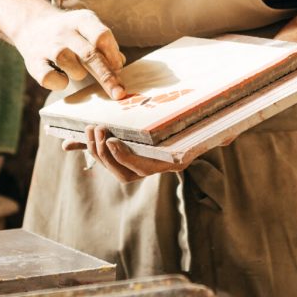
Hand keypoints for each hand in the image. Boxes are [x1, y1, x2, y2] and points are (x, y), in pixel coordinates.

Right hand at [12, 6, 125, 98]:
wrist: (32, 24)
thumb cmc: (70, 32)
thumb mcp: (88, 28)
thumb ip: (105, 45)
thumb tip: (119, 65)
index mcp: (82, 20)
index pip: (101, 36)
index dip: (112, 55)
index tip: (119, 69)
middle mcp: (64, 31)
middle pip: (89, 54)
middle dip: (106, 76)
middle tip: (118, 93)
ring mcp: (47, 46)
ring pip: (68, 63)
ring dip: (79, 74)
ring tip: (78, 72)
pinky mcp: (33, 61)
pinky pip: (48, 77)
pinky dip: (59, 82)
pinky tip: (62, 79)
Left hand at [64, 126, 241, 181]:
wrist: (192, 127)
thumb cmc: (200, 128)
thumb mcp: (209, 131)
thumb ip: (221, 135)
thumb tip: (231, 136)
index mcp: (166, 164)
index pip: (141, 169)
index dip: (124, 158)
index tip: (112, 140)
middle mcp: (150, 168)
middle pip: (120, 170)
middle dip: (104, 153)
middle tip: (97, 129)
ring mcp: (134, 161)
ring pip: (109, 164)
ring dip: (94, 149)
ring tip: (89, 128)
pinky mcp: (121, 151)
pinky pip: (100, 155)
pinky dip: (83, 149)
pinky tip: (65, 144)